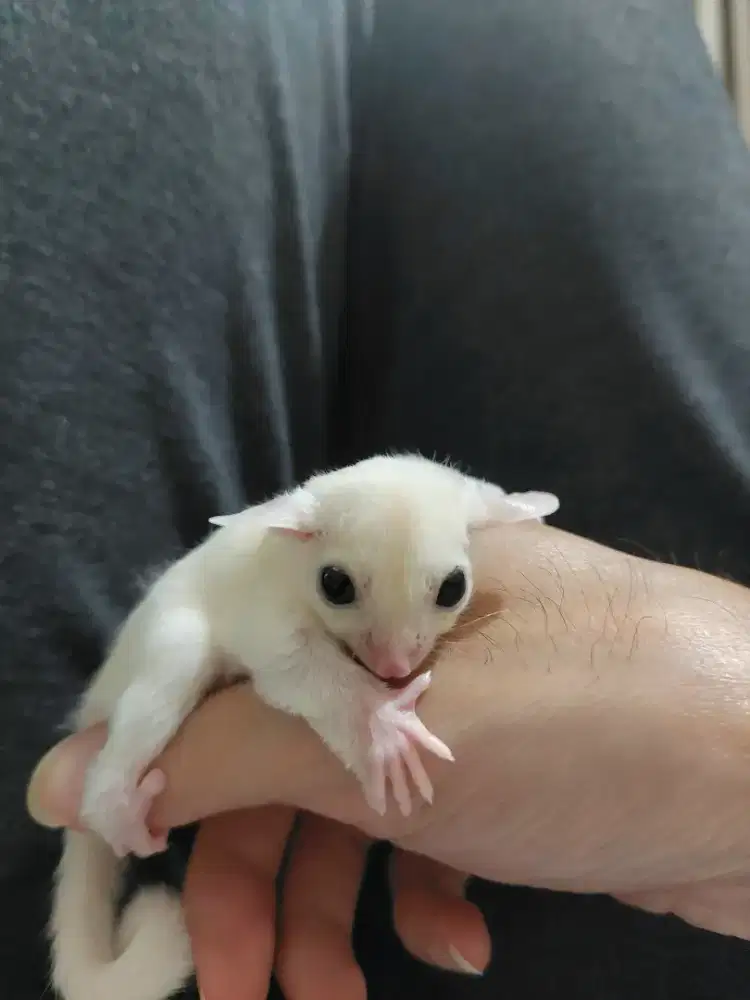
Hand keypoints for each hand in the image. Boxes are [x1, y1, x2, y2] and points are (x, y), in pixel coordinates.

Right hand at [28, 522, 749, 977]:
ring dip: (324, 915)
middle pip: (277, 749)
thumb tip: (74, 774)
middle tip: (225, 987)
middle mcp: (400, 628)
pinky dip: (421, 899)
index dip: (162, 755)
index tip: (123, 856)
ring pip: (344, 806)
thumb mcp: (393, 738)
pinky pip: (421, 834)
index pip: (219, 658)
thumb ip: (229, 753)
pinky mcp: (507, 770)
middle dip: (245, 874)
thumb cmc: (594, 719)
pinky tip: (458, 942)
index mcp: (363, 572)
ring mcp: (457, 702)